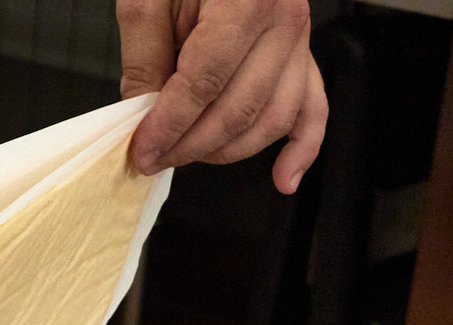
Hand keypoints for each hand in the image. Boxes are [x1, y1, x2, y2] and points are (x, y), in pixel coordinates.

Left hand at [117, 0, 327, 193]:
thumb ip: (144, 54)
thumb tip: (139, 114)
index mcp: (246, 0)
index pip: (205, 82)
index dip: (170, 125)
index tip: (142, 149)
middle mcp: (283, 22)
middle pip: (239, 108)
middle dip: (190, 145)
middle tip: (153, 158)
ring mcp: (299, 42)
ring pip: (272, 119)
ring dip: (227, 151)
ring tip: (187, 157)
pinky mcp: (302, 57)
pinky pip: (313, 109)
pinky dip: (302, 150)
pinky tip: (283, 179)